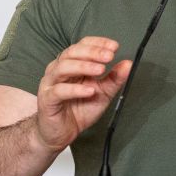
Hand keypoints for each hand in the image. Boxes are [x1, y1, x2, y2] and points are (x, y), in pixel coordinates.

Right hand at [34, 36, 130, 151]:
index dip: (98, 43)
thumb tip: (128, 64)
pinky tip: (89, 90)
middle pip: (72, 52)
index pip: (82, 45)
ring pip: (63, 67)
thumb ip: (114, 79)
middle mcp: (58, 69)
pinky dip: (75, 89)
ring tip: (101, 70)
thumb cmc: (80, 109)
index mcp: (72, 64)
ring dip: (84, 66)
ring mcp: (50, 84)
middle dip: (92, 52)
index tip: (114, 47)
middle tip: (109, 56)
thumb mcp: (103, 93)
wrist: (62, 133)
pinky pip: (58, 91)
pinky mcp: (46, 100)